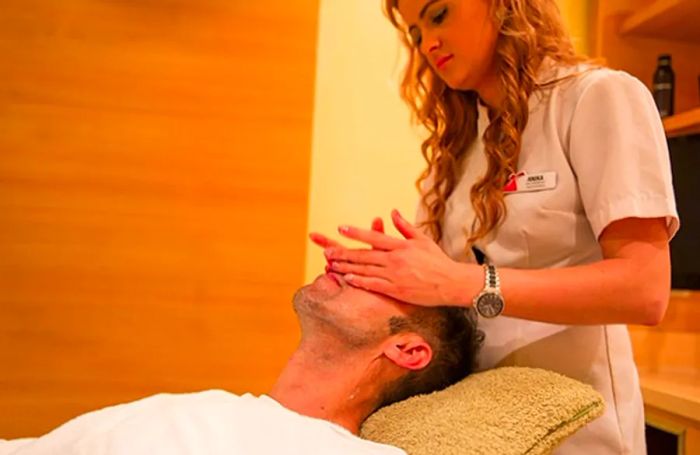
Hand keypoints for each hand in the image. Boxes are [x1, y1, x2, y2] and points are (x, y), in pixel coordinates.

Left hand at [321, 209, 474, 306]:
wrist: (452, 283)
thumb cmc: (438, 261)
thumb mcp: (422, 240)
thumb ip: (405, 226)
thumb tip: (392, 212)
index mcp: (401, 246)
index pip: (374, 237)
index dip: (357, 233)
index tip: (341, 228)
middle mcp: (396, 259)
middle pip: (365, 255)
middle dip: (344, 253)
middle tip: (327, 252)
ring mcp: (395, 276)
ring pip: (366, 270)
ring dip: (347, 268)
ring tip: (332, 265)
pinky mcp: (397, 291)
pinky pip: (374, 285)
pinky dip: (360, 282)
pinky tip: (348, 279)